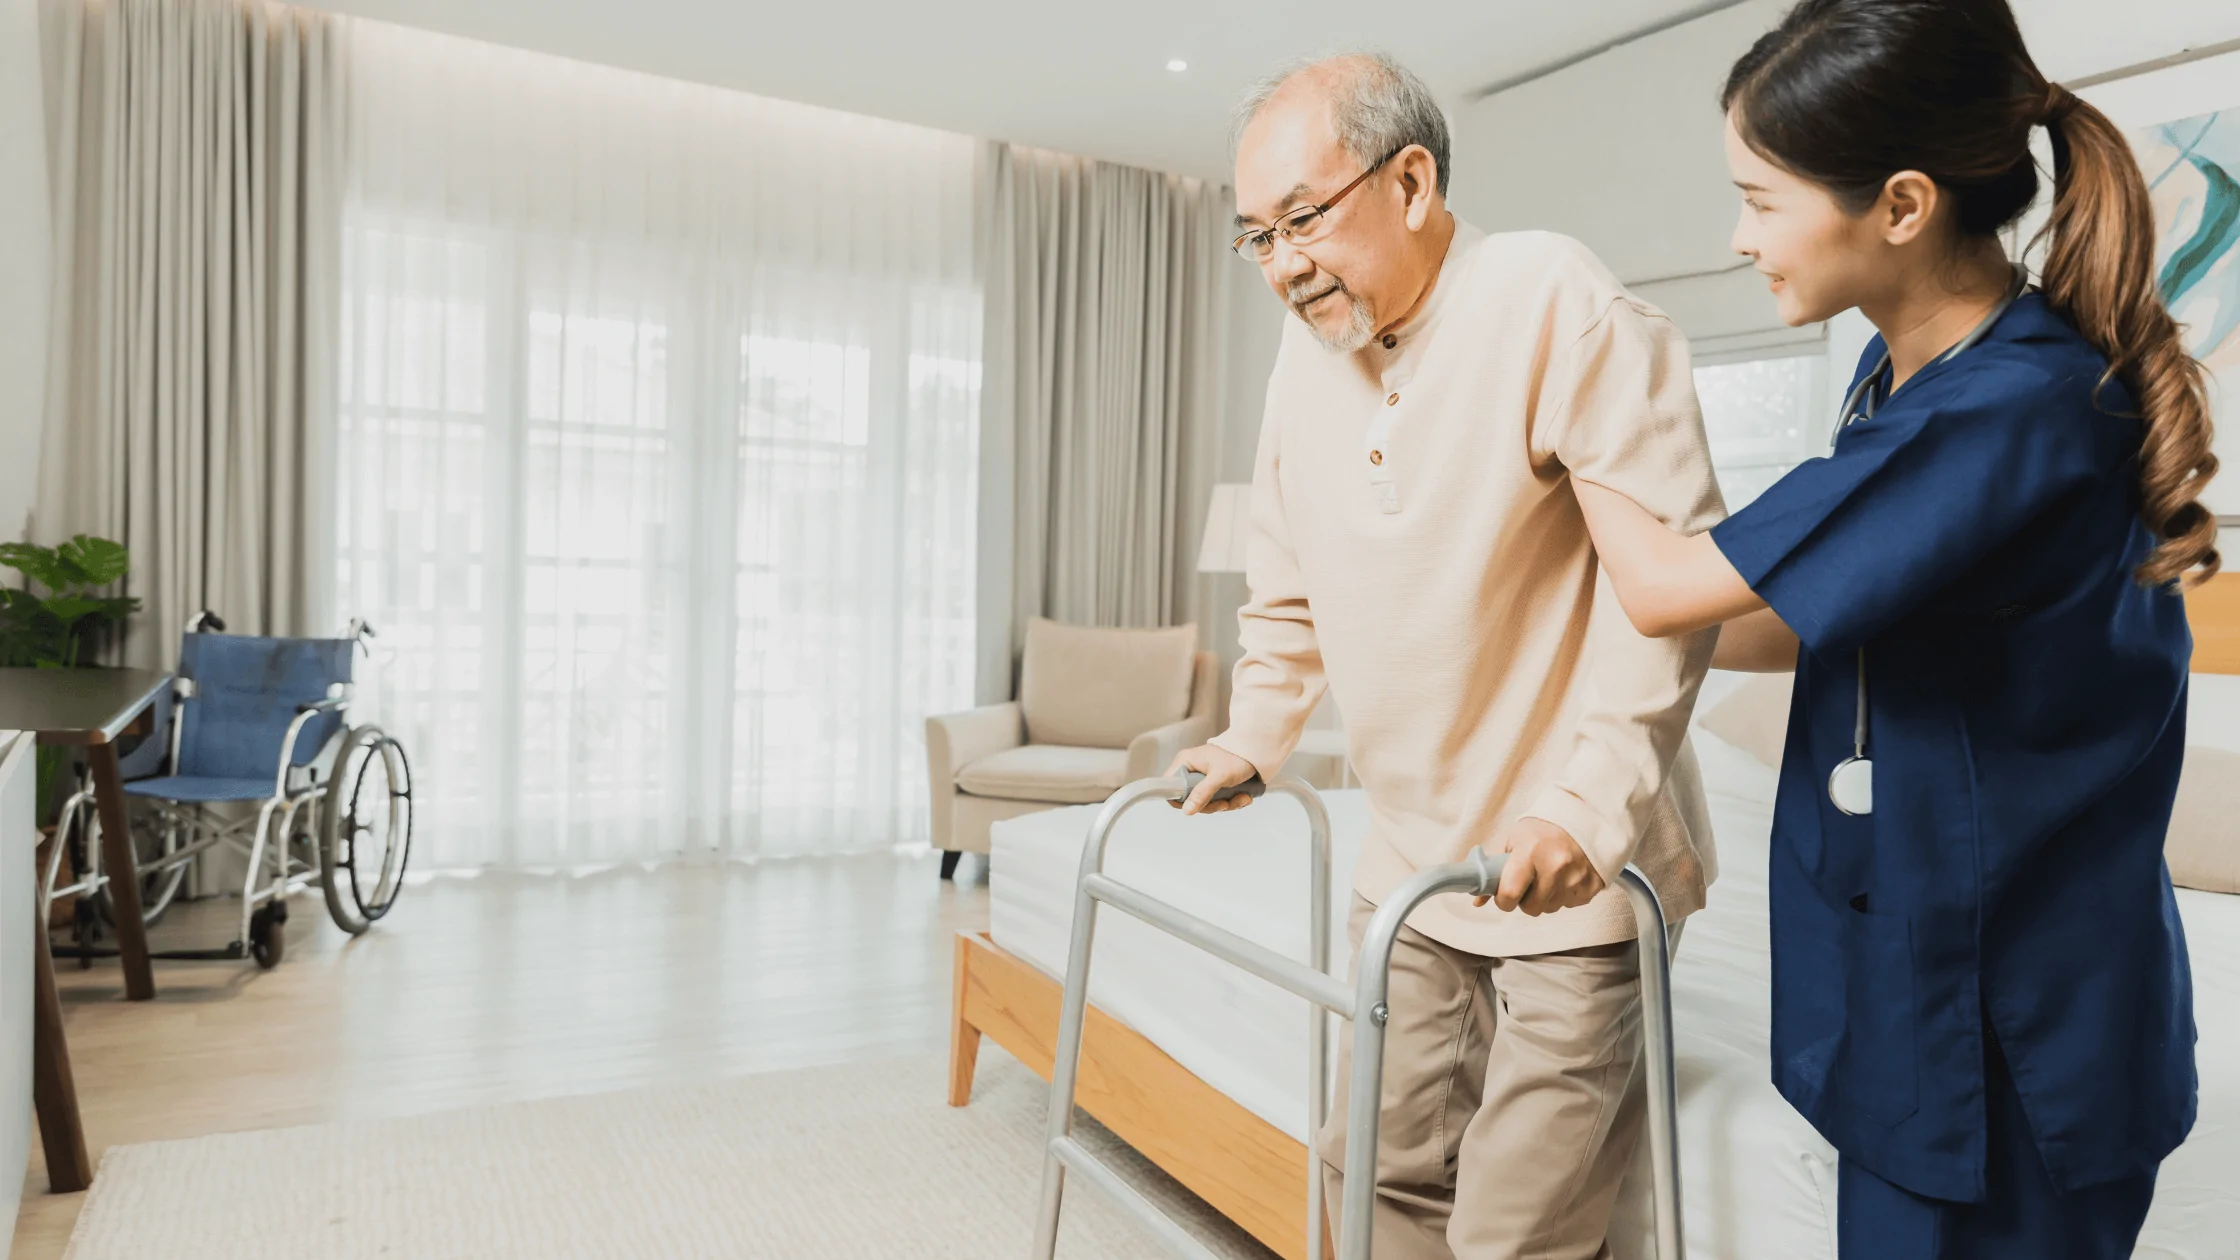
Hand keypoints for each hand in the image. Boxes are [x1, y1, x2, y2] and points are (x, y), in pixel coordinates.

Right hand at [1167, 743, 1259, 814]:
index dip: (1182, 800)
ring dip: (1226, 804)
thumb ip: (1202, 793)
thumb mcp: (1220, 776)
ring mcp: (1203, 777)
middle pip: (1190, 799)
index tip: (1199, 805)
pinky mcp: (1214, 783)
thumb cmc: (1238, 756)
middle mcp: (1191, 769)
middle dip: (1211, 805)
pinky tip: (1244, 796)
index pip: (1171, 787)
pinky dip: (1231, 801)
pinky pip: (1217, 799)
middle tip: (1226, 803)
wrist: (1257, 750)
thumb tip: (1187, 810)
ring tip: (1242, 797)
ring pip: (1206, 801)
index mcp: (1185, 762)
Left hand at [1473, 818, 1604, 915]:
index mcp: (1530, 852)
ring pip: (1551, 908)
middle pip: (1532, 908)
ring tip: (1548, 875)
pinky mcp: (1592, 885)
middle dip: (1525, 901)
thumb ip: (1494, 870)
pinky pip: (1571, 904)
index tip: (1504, 896)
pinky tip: (1566, 876)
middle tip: (1528, 884)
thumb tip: (1478, 901)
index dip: (1503, 900)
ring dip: (1546, 898)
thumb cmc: (1542, 830)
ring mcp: (1576, 878)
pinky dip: (1565, 895)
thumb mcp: (1514, 841)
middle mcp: (1555, 867)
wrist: (1582, 817)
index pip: (1510, 893)